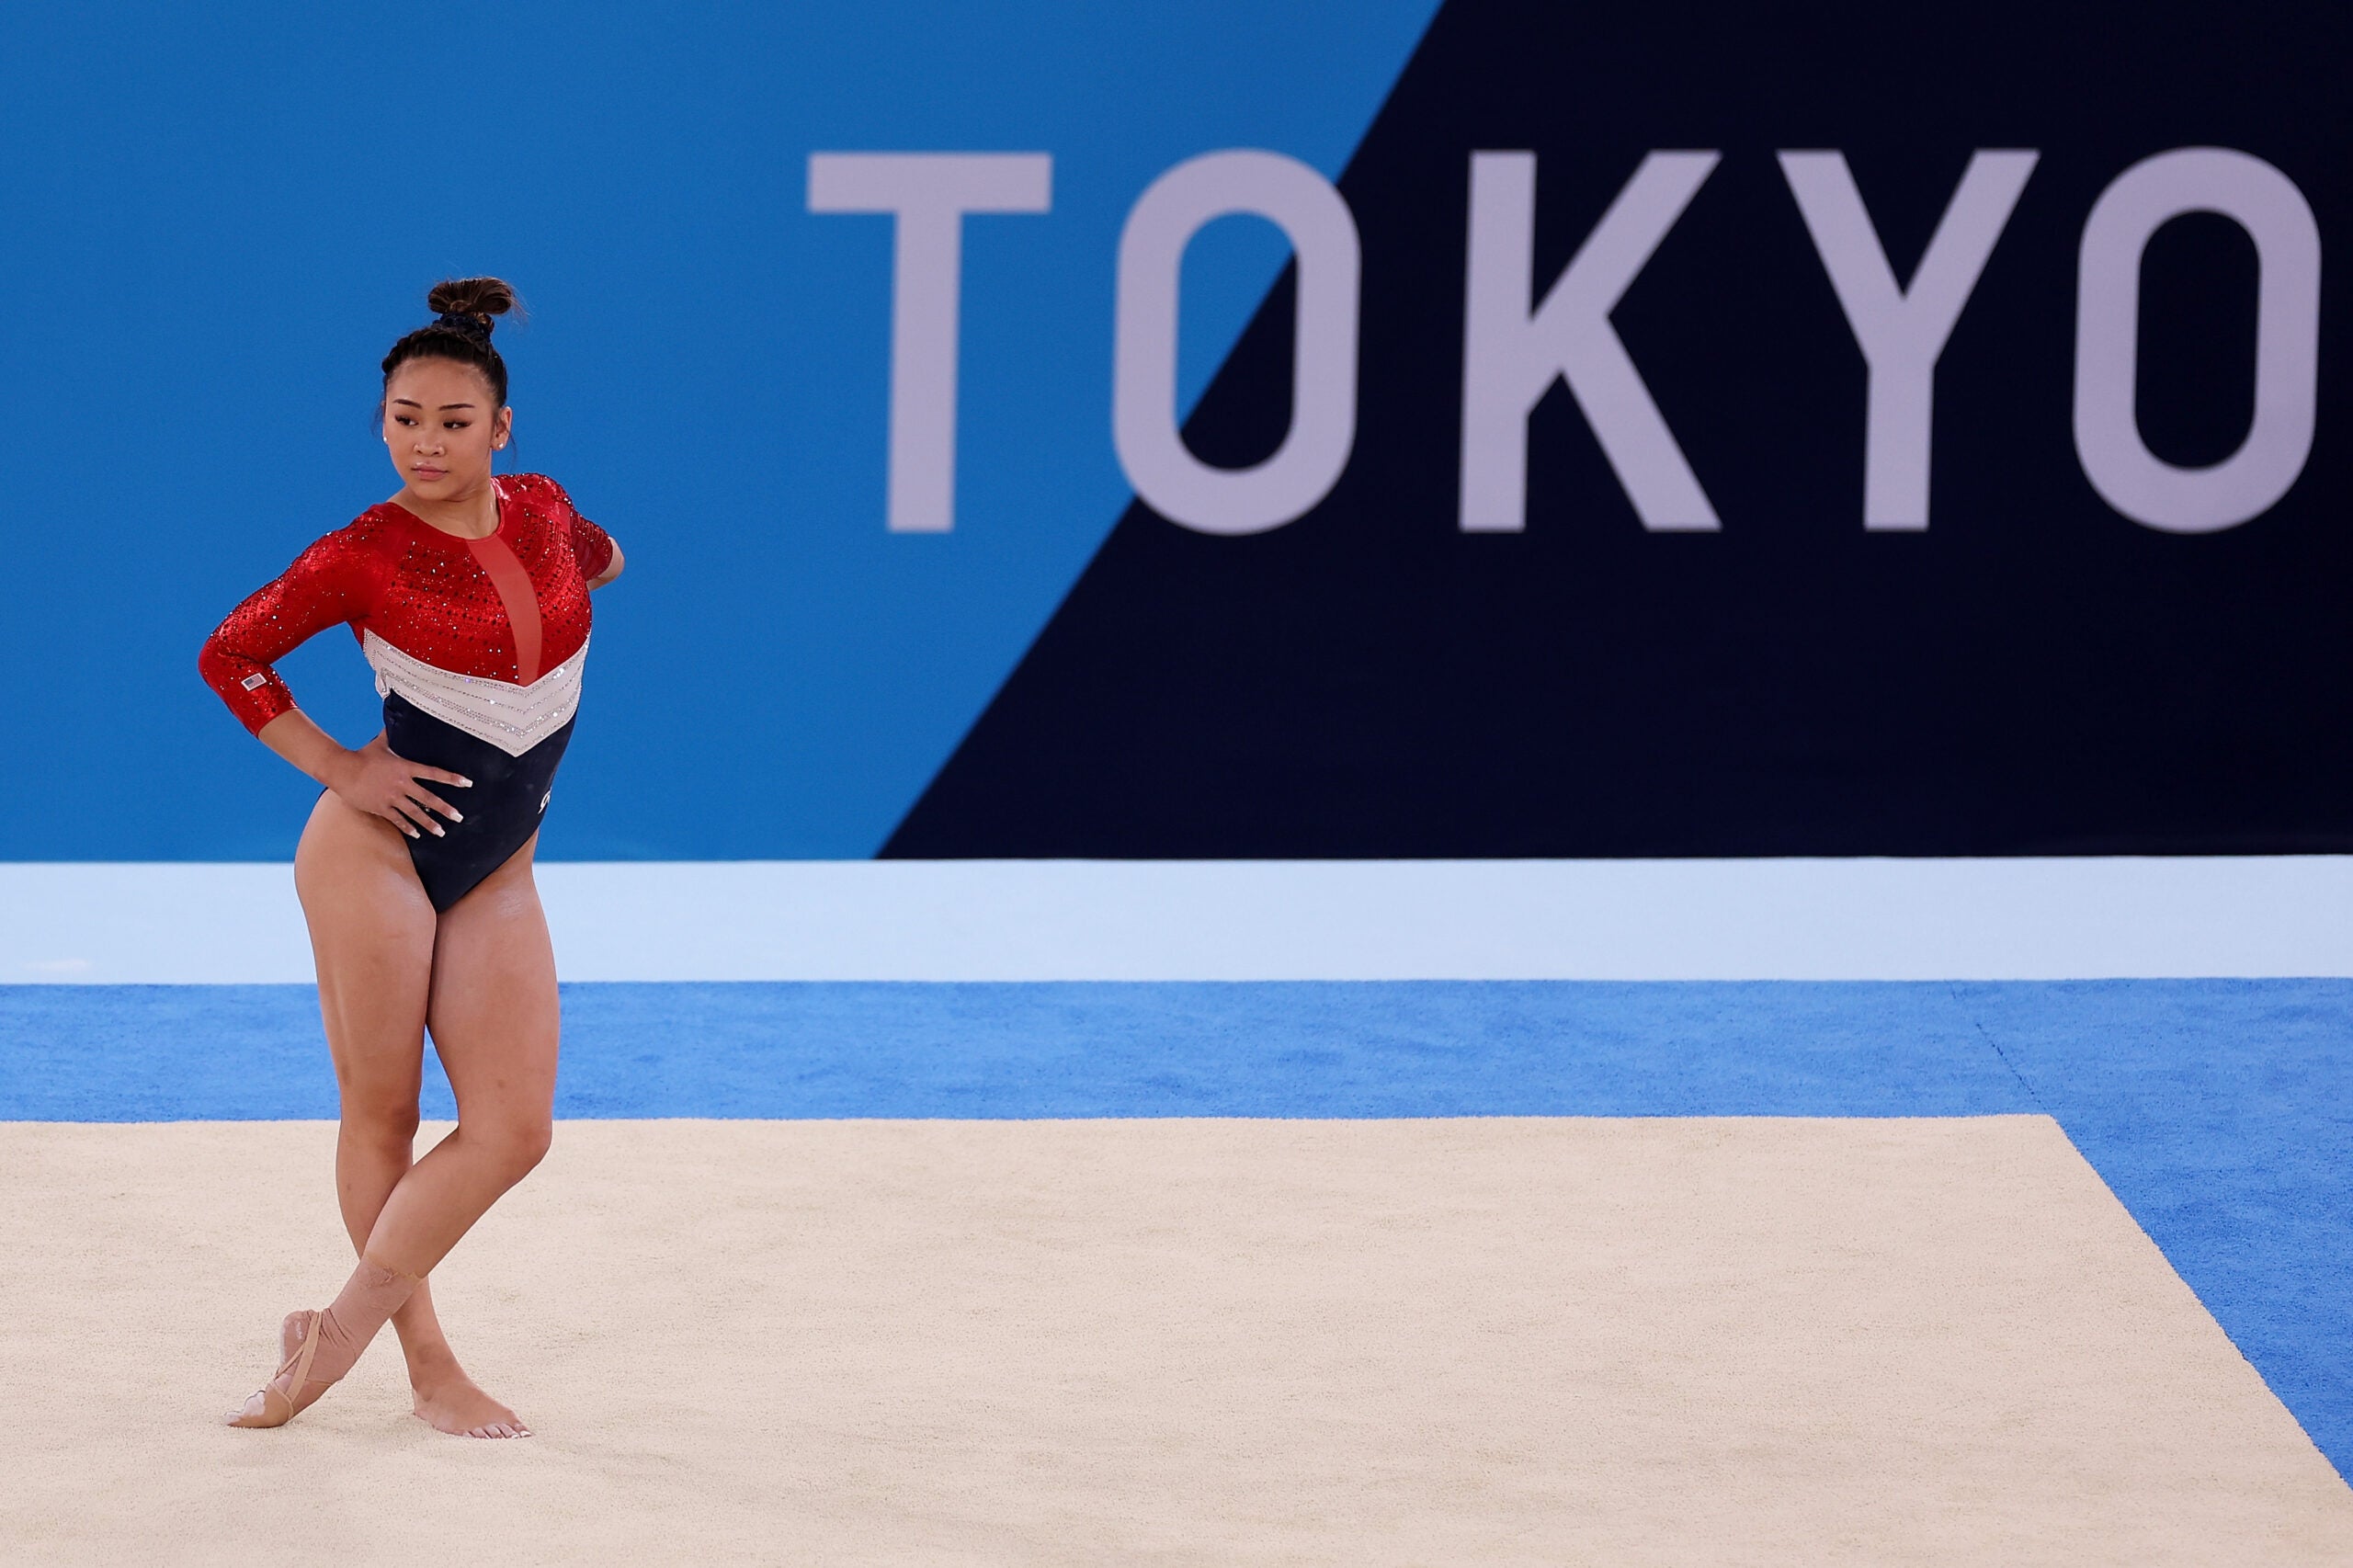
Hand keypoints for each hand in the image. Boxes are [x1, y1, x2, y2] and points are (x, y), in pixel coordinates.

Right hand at [326, 735, 470, 838]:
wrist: (342, 769)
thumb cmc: (361, 756)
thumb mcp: (379, 743)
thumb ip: (391, 734)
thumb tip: (395, 718)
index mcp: (405, 767)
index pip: (433, 773)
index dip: (451, 778)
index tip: (467, 783)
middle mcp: (401, 784)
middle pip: (428, 798)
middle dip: (445, 809)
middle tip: (458, 817)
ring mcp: (391, 797)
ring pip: (415, 813)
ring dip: (429, 823)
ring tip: (441, 832)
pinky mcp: (380, 807)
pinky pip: (397, 820)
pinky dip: (408, 828)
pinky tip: (417, 835)